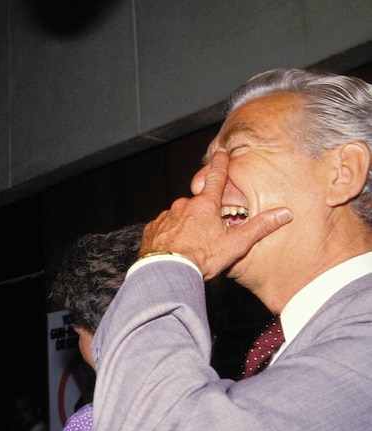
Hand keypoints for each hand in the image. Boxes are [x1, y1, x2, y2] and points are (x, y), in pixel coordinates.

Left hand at [140, 151, 292, 279]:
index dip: (220, 164)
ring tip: (192, 245)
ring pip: (180, 216)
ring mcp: (166, 216)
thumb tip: (284, 214)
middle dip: (203, 214)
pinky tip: (175, 247)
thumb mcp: (236, 243)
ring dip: (186, 225)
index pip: (216, 177)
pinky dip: (170, 234)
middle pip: (198, 204)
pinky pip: (164, 227)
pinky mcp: (152, 228)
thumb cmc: (203, 257)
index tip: (221, 152)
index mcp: (206, 205)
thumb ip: (260, 227)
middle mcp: (184, 205)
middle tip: (208, 234)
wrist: (168, 271)